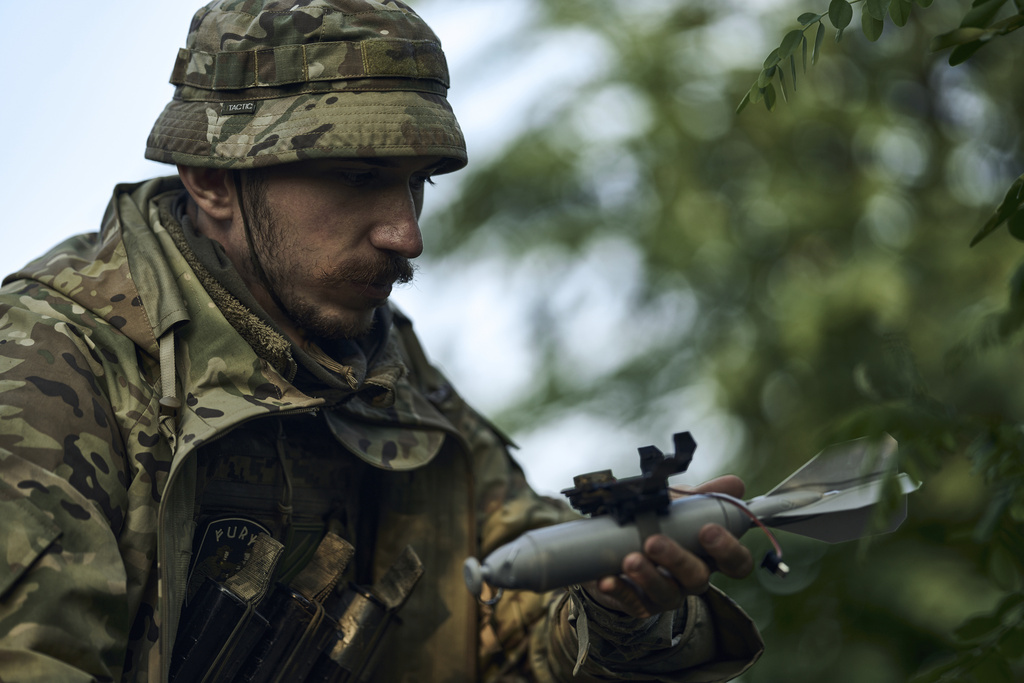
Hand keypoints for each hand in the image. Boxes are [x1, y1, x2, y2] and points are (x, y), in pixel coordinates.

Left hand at [584, 475, 753, 618]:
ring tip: (630, 559)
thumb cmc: (659, 524)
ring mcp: (668, 593)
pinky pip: (633, 603)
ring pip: (667, 594)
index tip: (708, 530)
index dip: (728, 550)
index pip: (736, 562)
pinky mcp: (641, 604)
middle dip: (677, 560)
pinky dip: (620, 591)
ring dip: (648, 577)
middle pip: (697, 578)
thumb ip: (704, 496)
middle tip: (654, 542)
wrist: (620, 547)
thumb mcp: (680, 506)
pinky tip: (608, 579)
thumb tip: (734, 484)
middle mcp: (692, 578)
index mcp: (709, 555)